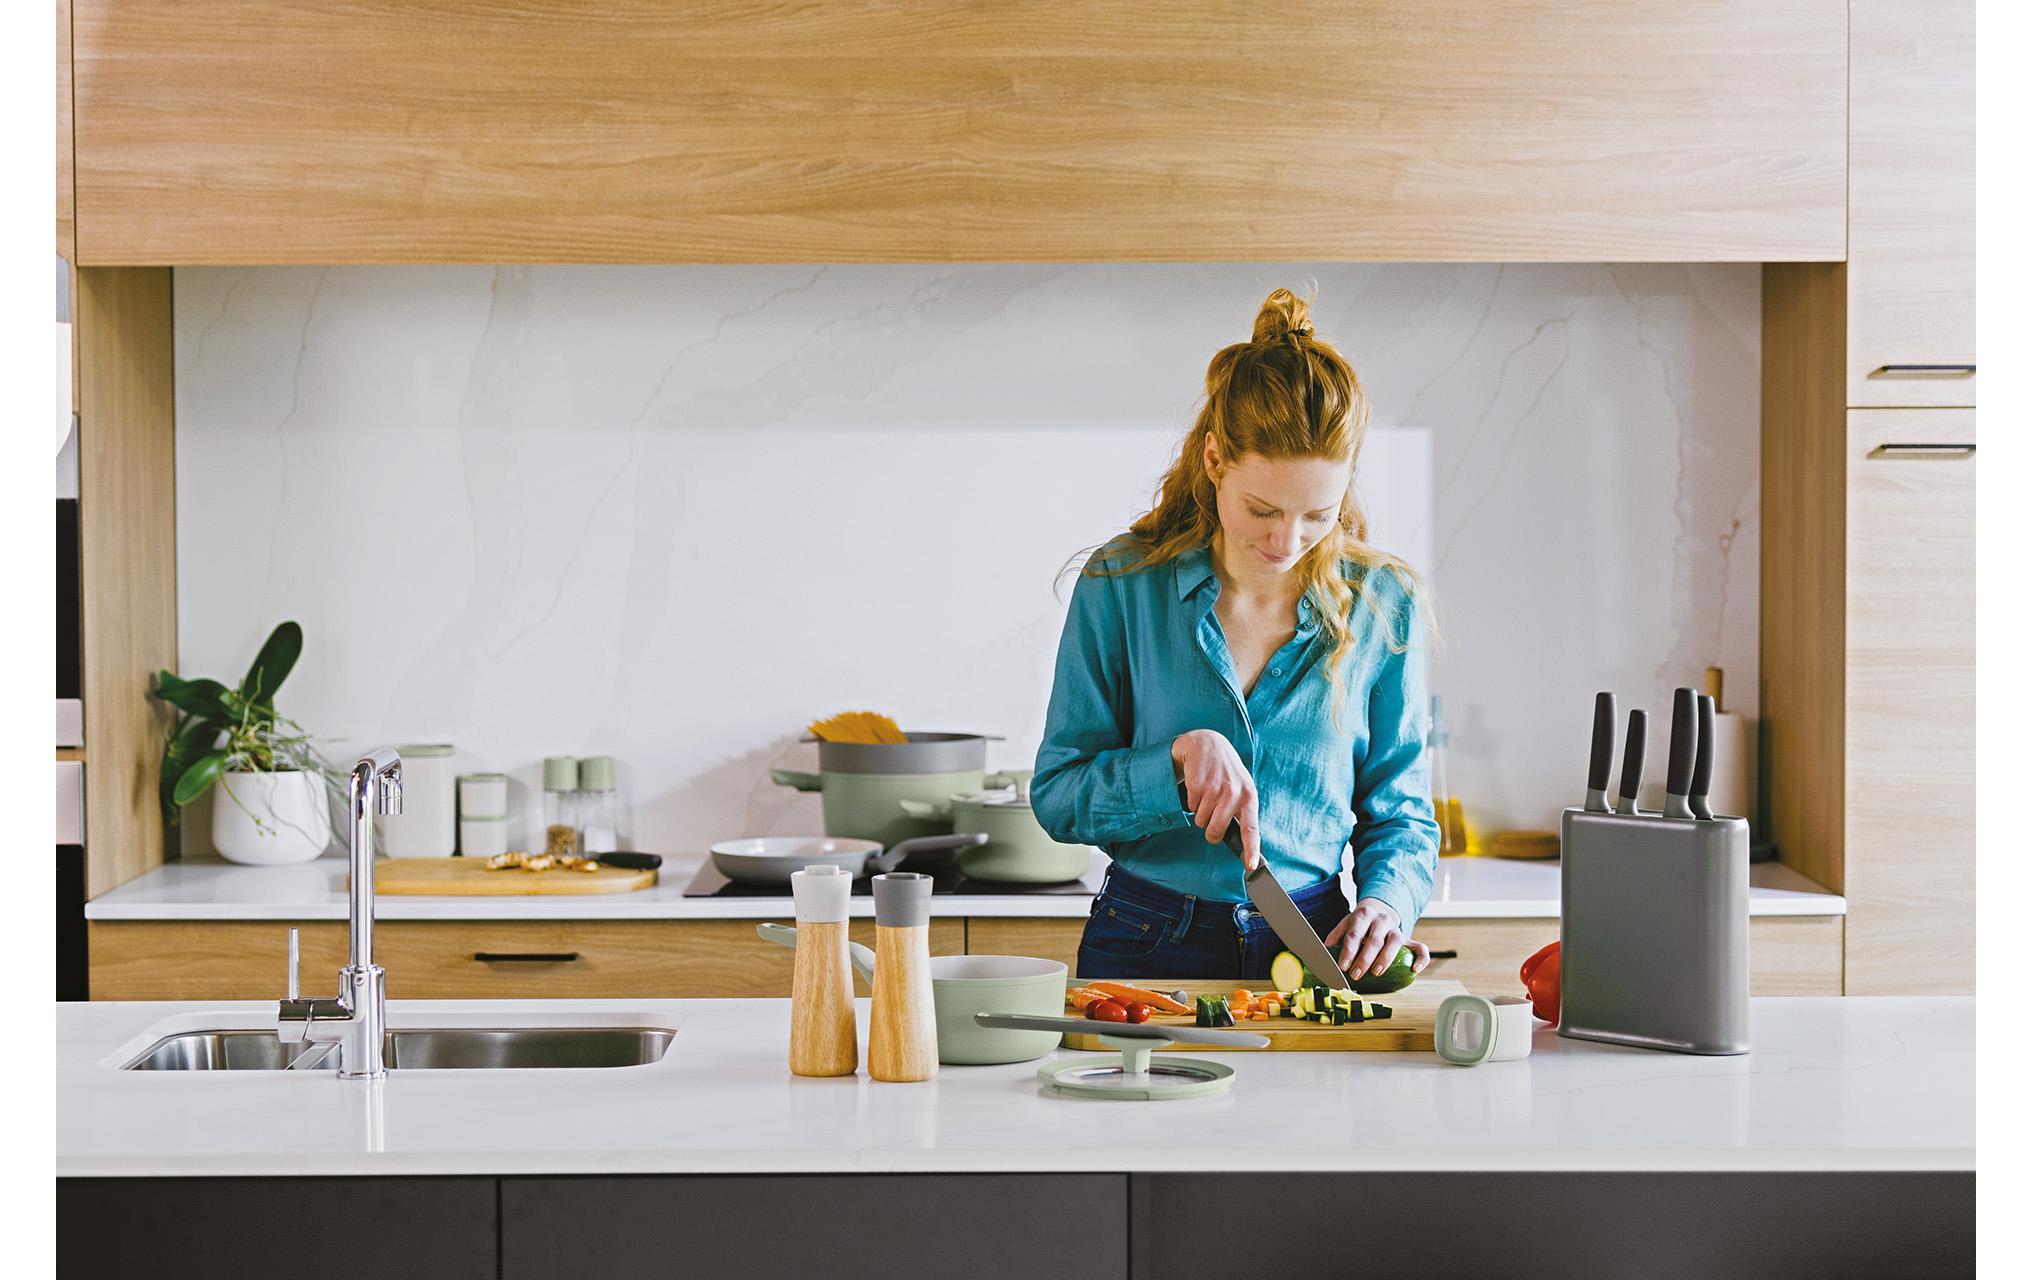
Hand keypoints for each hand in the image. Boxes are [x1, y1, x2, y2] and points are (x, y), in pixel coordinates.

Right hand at [1172, 729, 1260, 870]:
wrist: (1207, 744)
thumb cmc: (1226, 772)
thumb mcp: (1240, 787)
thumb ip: (1240, 811)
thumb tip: (1240, 842)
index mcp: (1249, 796)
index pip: (1251, 828)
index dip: (1251, 849)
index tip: (1251, 866)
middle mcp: (1234, 792)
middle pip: (1216, 830)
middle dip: (1210, 831)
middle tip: (1211, 819)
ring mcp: (1216, 787)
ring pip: (1201, 820)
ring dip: (1200, 812)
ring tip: (1207, 794)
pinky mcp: (1199, 783)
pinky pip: (1191, 807)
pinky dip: (1192, 801)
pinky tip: (1199, 786)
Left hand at [1324, 898, 1431, 978]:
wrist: (1379, 909)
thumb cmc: (1359, 923)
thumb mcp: (1345, 923)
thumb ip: (1335, 935)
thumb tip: (1324, 951)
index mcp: (1363, 915)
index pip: (1355, 933)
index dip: (1349, 951)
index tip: (1343, 966)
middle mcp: (1381, 920)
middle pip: (1374, 939)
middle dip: (1364, 959)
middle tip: (1356, 974)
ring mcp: (1397, 929)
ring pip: (1395, 942)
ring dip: (1385, 959)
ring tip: (1376, 973)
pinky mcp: (1409, 939)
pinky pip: (1420, 948)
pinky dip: (1420, 959)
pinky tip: (1414, 970)